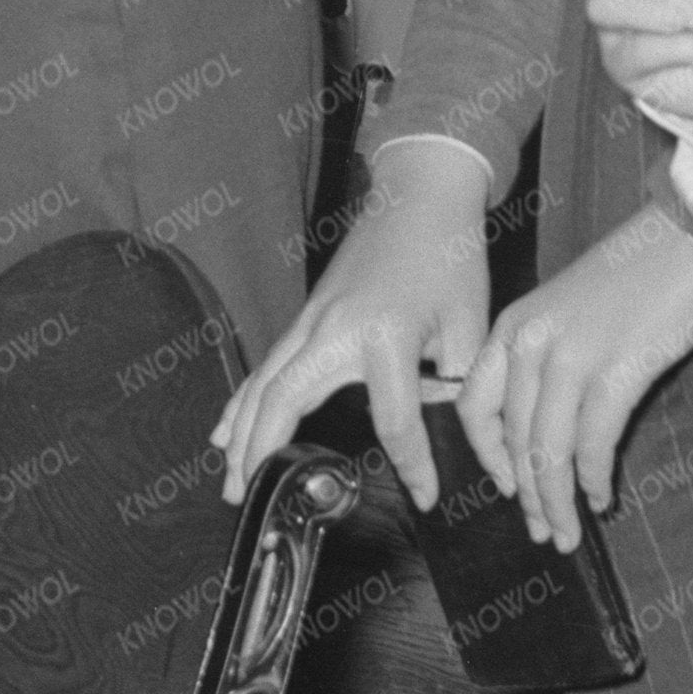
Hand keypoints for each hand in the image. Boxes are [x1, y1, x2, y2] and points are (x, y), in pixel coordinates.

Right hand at [218, 138, 496, 504]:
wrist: (420, 194)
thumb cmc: (448, 256)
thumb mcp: (468, 323)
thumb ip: (461, 386)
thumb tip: (463, 438)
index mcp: (386, 336)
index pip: (394, 422)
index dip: (413, 467)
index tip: (426, 497)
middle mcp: (336, 330)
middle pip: (285, 402)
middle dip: (265, 455)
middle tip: (253, 499)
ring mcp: (312, 321)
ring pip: (263, 385)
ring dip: (242, 434)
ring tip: (231, 480)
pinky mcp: (305, 315)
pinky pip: (264, 366)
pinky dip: (242, 400)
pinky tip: (224, 430)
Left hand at [455, 209, 692, 553]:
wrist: (689, 235)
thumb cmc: (637, 272)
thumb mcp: (567, 309)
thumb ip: (546, 359)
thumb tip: (547, 430)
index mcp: (514, 326)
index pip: (475, 408)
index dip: (489, 459)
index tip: (508, 488)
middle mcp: (532, 342)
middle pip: (514, 440)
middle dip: (529, 495)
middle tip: (544, 530)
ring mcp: (572, 356)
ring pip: (550, 451)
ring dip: (559, 501)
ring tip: (570, 532)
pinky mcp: (617, 369)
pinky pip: (595, 443)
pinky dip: (595, 478)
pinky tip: (602, 497)